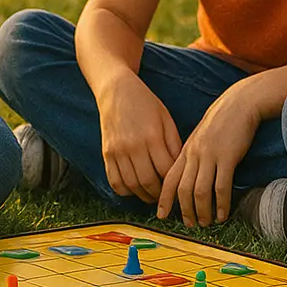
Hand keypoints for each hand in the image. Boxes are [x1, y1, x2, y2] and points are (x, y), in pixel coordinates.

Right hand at [96, 73, 181, 202]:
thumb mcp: (166, 118)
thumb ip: (173, 144)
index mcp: (152, 136)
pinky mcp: (106, 153)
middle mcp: (133, 146)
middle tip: (167, 196)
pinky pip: (115, 181)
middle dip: (160, 194)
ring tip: (152, 195)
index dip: (174, 182)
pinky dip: (125, 191)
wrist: (116, 90)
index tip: (179, 186)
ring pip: (132, 185)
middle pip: (149, 182)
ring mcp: (117, 150)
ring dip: (144, 195)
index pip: (166, 170)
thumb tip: (180, 168)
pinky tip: (134, 188)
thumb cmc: (145, 103)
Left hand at [157, 81, 260, 225]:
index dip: (164, 199)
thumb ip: (193, 155)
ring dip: (202, 211)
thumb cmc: (222, 121)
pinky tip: (222, 214)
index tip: (160, 215)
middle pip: (183, 189)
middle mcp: (194, 154)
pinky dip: (221, 204)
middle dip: (184, 211)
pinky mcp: (227, 157)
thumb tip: (189, 176)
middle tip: (190, 225)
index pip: (169, 179)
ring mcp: (210, 156)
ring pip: (200, 191)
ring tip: (206, 223)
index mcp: (186, 150)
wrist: (239, 104)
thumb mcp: (200, 137)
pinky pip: (221, 187)